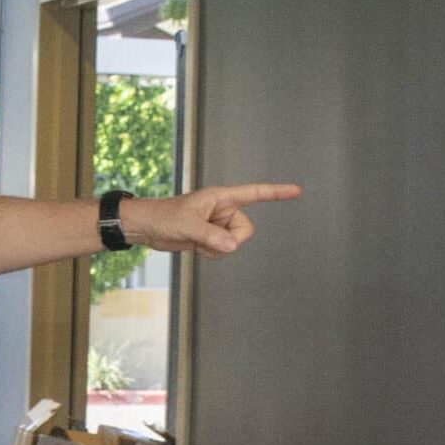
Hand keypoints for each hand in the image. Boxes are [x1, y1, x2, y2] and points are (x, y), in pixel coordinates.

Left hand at [124, 183, 302, 254]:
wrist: (148, 227)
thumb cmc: (164, 217)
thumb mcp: (188, 226)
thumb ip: (211, 236)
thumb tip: (232, 245)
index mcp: (222, 197)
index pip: (255, 193)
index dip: (276, 193)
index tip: (296, 191)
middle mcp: (224, 210)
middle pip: (245, 230)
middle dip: (229, 239)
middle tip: (206, 236)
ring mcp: (218, 225)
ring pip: (235, 243)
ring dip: (217, 248)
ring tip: (196, 240)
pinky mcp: (212, 237)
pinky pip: (224, 250)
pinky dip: (212, 253)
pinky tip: (196, 246)